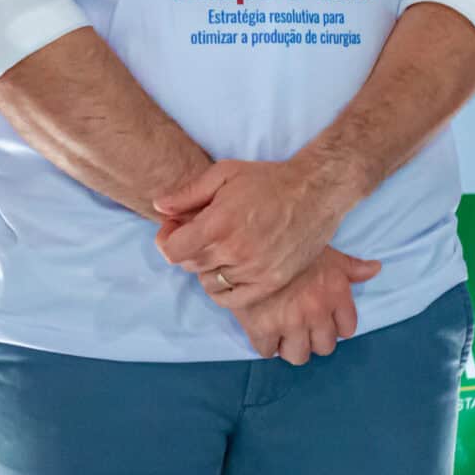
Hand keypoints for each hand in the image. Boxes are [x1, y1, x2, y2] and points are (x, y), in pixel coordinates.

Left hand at [154, 156, 355, 298]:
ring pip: (210, 282)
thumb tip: (159, 206)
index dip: (167, 240)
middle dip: (187, 250)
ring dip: (207, 268)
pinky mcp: (272, 282)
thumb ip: (187, 193)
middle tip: (200, 234)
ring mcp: (255, 270)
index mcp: (218, 224)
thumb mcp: (223, 173)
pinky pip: (235, 300)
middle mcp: (234, 251)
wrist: (316, 192)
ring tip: (219, 249)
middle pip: (189, 265)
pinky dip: (224, 290)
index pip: (172, 251)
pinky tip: (229, 272)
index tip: (176, 229)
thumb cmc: (268, 180)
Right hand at [228, 246, 383, 364]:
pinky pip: (268, 352)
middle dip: (312, 338)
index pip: (347, 330)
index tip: (320, 319)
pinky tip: (260, 329)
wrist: (246, 241)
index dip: (333, 326)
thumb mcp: (325, 252)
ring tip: (281, 332)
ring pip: (298, 355)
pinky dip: (265, 344)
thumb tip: (376, 268)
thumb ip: (350, 266)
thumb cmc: (287, 244)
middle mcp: (317, 312)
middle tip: (299, 325)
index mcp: (336, 295)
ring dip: (290, 346)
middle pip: (324, 347)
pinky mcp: (262, 328)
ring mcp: (290, 323)